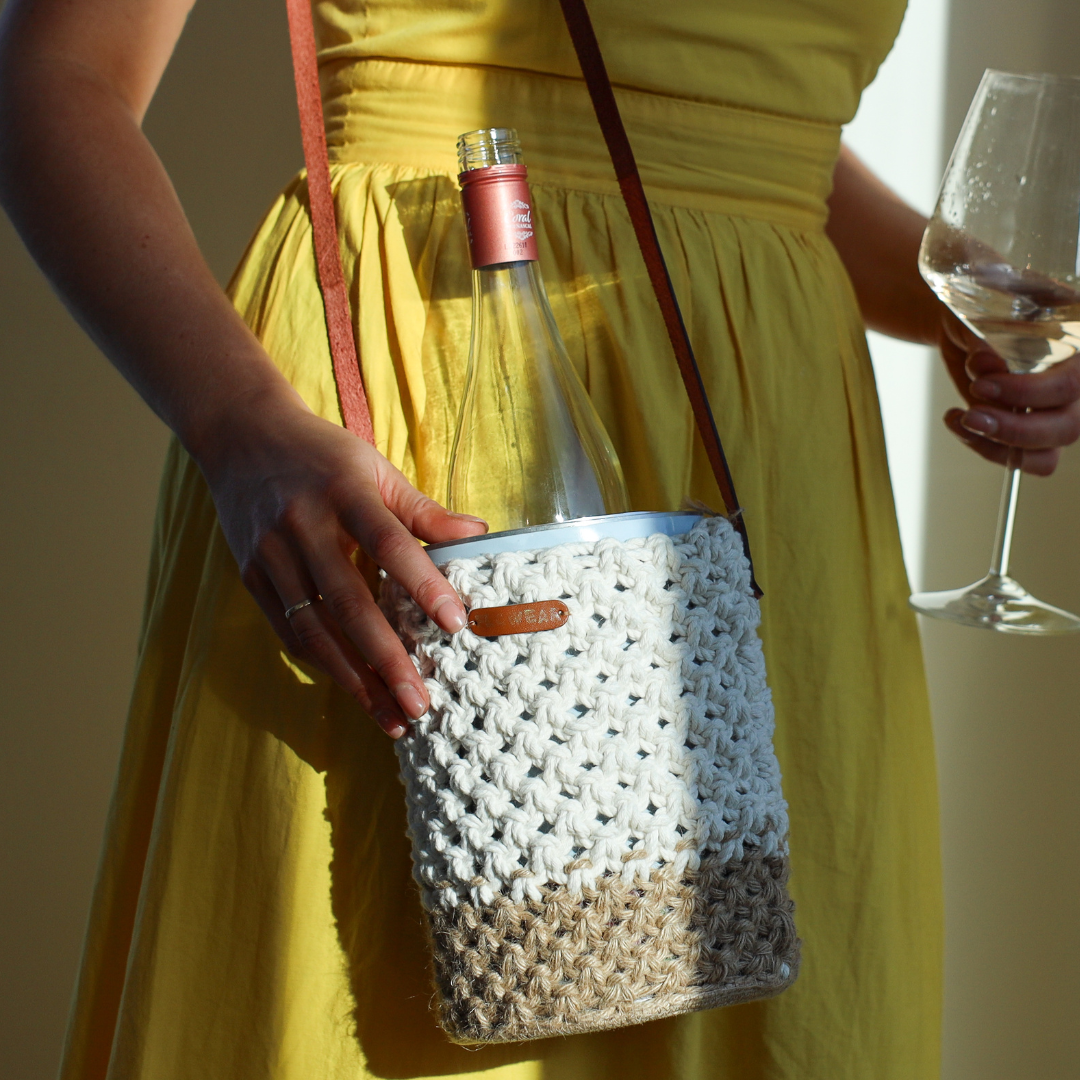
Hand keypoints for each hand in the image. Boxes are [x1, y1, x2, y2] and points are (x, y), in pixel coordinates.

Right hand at [196, 388, 486, 737]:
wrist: (240, 436)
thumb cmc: (322, 455)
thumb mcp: (375, 468)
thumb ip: (423, 509)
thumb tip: (480, 532)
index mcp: (343, 492)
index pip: (389, 543)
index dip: (422, 584)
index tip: (456, 623)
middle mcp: (303, 526)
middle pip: (349, 602)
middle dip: (387, 659)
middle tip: (420, 702)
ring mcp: (271, 554)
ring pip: (314, 629)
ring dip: (353, 679)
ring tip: (390, 716)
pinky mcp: (251, 576)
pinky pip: (289, 629)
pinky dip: (321, 662)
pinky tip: (352, 688)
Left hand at [936, 310, 1079, 475]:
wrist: (969, 324)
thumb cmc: (982, 310)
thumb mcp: (979, 311)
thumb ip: (987, 337)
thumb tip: (987, 365)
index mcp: (1079, 343)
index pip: (1072, 382)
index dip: (1028, 392)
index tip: (981, 385)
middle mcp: (1079, 380)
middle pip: (1068, 425)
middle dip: (1014, 428)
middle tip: (971, 416)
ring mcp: (1061, 411)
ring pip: (1048, 453)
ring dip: (1000, 447)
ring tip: (962, 420)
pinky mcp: (1035, 431)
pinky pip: (1024, 461)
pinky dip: (988, 450)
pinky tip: (957, 423)